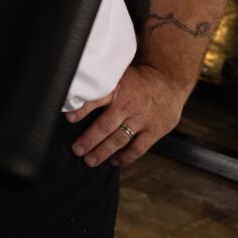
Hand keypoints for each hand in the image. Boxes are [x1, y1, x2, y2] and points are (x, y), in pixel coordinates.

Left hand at [65, 63, 191, 166]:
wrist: (169, 81)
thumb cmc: (138, 80)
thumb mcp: (118, 76)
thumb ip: (102, 86)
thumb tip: (76, 90)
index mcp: (117, 90)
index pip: (96, 99)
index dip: (82, 109)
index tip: (69, 118)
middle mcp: (127, 106)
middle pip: (105, 125)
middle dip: (89, 140)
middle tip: (77, 150)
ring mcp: (141, 120)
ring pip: (119, 139)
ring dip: (103, 151)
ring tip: (90, 160)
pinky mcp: (154, 130)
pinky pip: (138, 148)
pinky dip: (126, 157)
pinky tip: (114, 161)